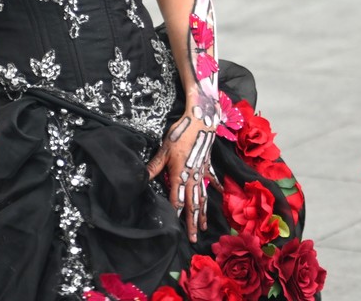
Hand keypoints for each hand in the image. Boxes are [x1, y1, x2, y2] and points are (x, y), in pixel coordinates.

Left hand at [147, 112, 214, 240]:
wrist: (200, 121)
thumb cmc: (180, 134)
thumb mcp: (163, 150)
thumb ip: (154, 167)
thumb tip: (140, 178)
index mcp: (179, 175)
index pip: (176, 200)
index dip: (175, 214)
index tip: (175, 229)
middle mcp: (192, 178)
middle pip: (192, 204)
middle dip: (192, 222)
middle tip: (195, 239)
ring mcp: (202, 173)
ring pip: (203, 197)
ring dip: (203, 213)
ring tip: (204, 227)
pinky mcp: (207, 166)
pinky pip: (212, 180)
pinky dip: (216, 187)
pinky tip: (220, 195)